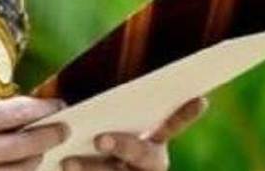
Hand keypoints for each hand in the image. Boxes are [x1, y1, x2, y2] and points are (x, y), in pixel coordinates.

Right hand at [0, 96, 68, 170]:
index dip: (46, 107)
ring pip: (24, 169)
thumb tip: (22, 117)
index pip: (21, 112)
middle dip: (51, 135)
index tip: (59, 105)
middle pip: (30, 144)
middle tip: (62, 129)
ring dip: (35, 158)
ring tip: (39, 150)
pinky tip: (19, 166)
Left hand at [60, 96, 207, 170]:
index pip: (173, 124)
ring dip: (91, 168)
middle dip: (123, 146)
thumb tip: (72, 100)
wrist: (69, 167)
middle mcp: (150, 163)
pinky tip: (64, 166)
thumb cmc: (88, 139)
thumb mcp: (97, 123)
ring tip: (68, 162)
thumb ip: (99, 112)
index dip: (187, 114)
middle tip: (100, 140)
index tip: (201, 100)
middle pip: (142, 155)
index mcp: (153, 140)